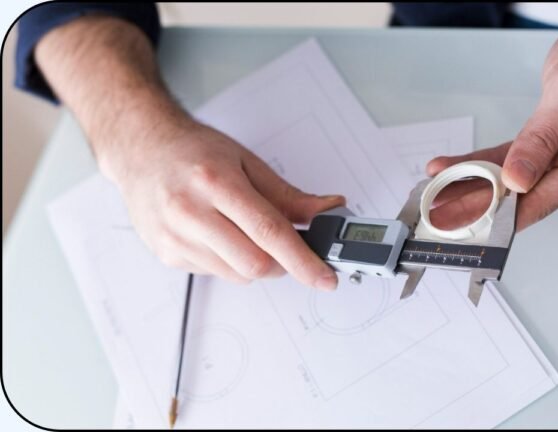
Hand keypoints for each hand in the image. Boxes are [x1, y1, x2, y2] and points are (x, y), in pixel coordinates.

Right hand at [107, 116, 344, 288]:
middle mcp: (191, 211)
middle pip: (255, 263)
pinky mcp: (167, 254)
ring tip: (242, 231)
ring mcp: (175, 237)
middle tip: (284, 246)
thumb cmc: (192, 152)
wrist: (141, 149)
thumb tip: (327, 211)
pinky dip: (229, 262)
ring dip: (255, 263)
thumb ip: (289, 195)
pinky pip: (215, 273)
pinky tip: (218, 235)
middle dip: (280, 263)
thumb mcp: (247, 162)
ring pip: (237, 275)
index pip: (269, 232)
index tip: (324, 277)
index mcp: (217, 182)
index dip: (303, 260)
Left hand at [427, 13, 557, 230]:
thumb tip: (517, 178)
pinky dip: (486, 164)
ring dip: (476, 185)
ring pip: (514, 179)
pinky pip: (515, 161)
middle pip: (523, 194)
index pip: (540, 200)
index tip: (467, 221)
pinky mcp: (555, 149)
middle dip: (478, 202)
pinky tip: (457, 169)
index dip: (498, 214)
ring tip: (438, 191)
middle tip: (440, 212)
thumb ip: (540, 139)